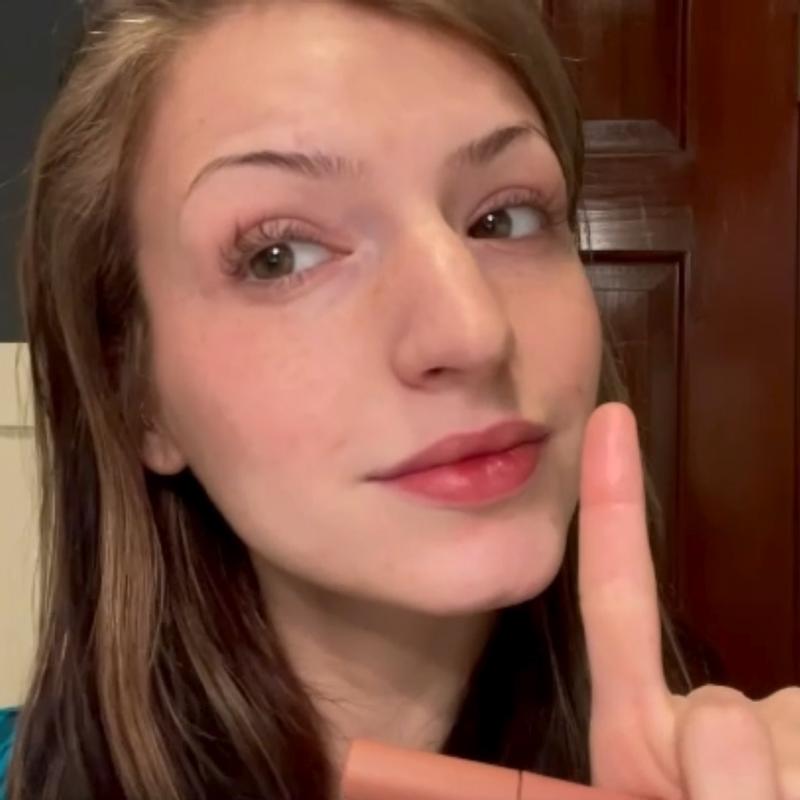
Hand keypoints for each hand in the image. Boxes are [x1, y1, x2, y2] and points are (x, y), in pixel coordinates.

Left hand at [579, 403, 796, 798]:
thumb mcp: (644, 794)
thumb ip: (682, 766)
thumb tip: (719, 724)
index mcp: (638, 751)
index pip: (617, 607)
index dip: (614, 512)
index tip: (607, 419)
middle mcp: (706, 738)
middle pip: (725, 713)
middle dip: (734, 780)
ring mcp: (772, 739)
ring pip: (780, 725)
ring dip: (776, 775)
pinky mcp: (796, 732)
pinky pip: (797, 729)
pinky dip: (792, 753)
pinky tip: (784, 766)